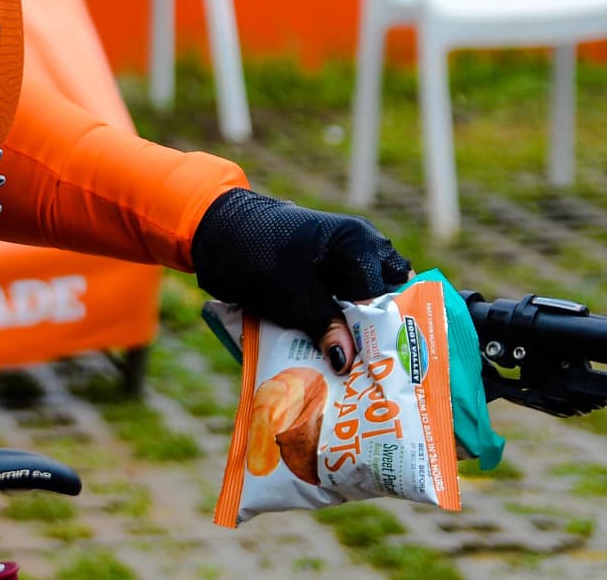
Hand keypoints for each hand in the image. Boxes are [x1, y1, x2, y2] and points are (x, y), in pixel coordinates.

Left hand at [189, 190, 411, 372]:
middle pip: (385, 299)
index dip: (385, 331)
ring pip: (365, 305)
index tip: (384, 366)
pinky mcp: (326, 278)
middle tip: (380, 370)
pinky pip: (344, 306)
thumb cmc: (260, 253)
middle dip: (381, 333)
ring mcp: (343, 263)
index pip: (387, 295)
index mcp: (359, 243)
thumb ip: (325, 325)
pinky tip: (337, 357)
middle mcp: (360, 249)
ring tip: (362, 371)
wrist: (219, 234)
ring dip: (360, 334)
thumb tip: (347, 361)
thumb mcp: (294, 295)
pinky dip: (341, 328)